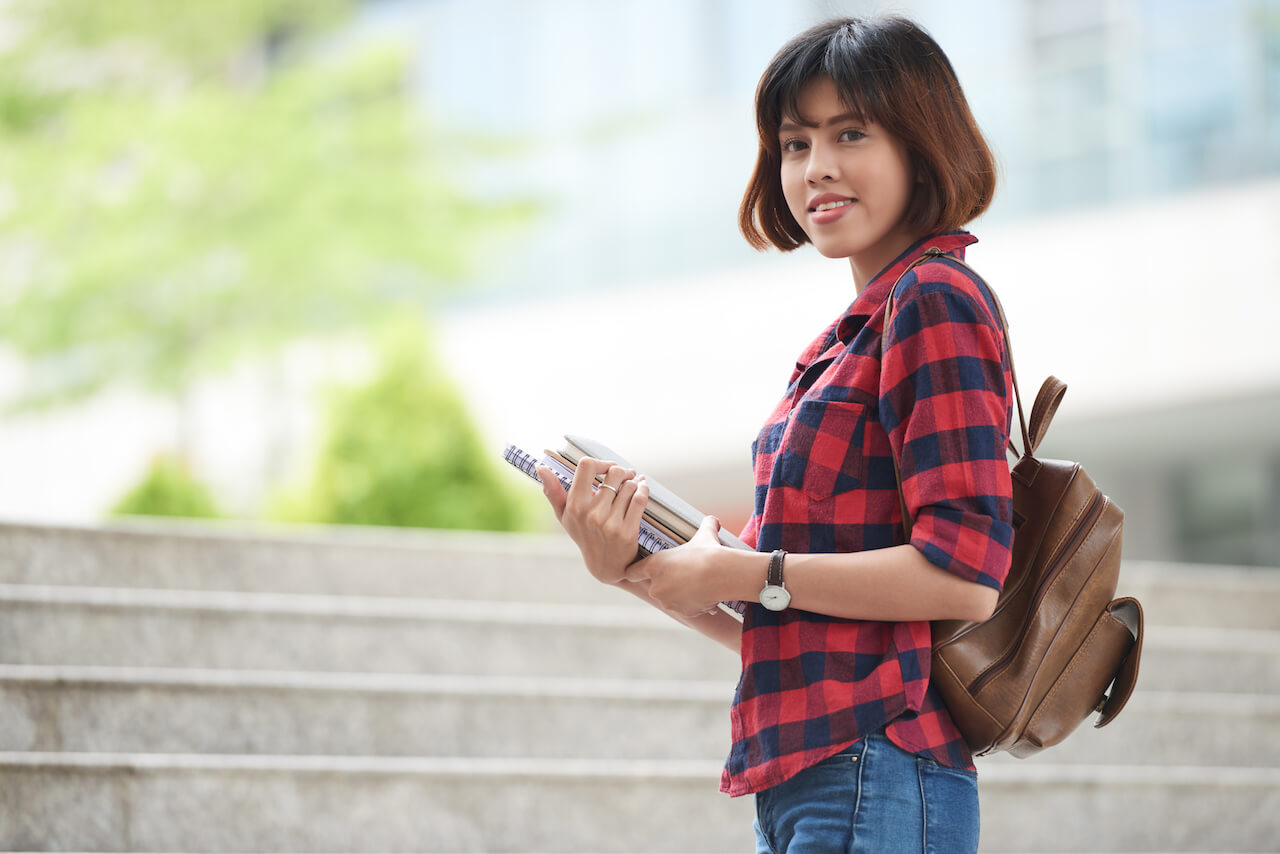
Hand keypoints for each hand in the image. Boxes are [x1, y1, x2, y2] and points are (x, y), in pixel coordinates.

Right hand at [537, 456, 649, 583]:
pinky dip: (643, 489)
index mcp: (575, 505)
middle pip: (614, 473)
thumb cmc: (584, 534)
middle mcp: (591, 513)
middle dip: (622, 471)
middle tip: (626, 474)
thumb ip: (552, 490)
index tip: (608, 468)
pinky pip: (639, 500)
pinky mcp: (627, 531)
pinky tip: (642, 488)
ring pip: (630, 486)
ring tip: (635, 483)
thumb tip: (540, 467)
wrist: (605, 565)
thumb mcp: (564, 515)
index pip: (587, 466)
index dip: (601, 462)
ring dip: (635, 481)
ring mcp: (610, 523)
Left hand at [624, 515, 727, 617]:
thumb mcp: (704, 535)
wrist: (722, 574)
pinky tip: (704, 595)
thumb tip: (713, 520)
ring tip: (695, 585)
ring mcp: (668, 601)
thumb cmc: (708, 552)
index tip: (643, 571)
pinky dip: (692, 605)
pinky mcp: (682, 612)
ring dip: (678, 595)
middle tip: (682, 575)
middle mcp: (656, 586)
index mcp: (653, 566)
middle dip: (665, 584)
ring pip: (670, 599)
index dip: (637, 572)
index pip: (631, 572)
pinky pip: (685, 609)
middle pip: (653, 587)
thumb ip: (705, 526)